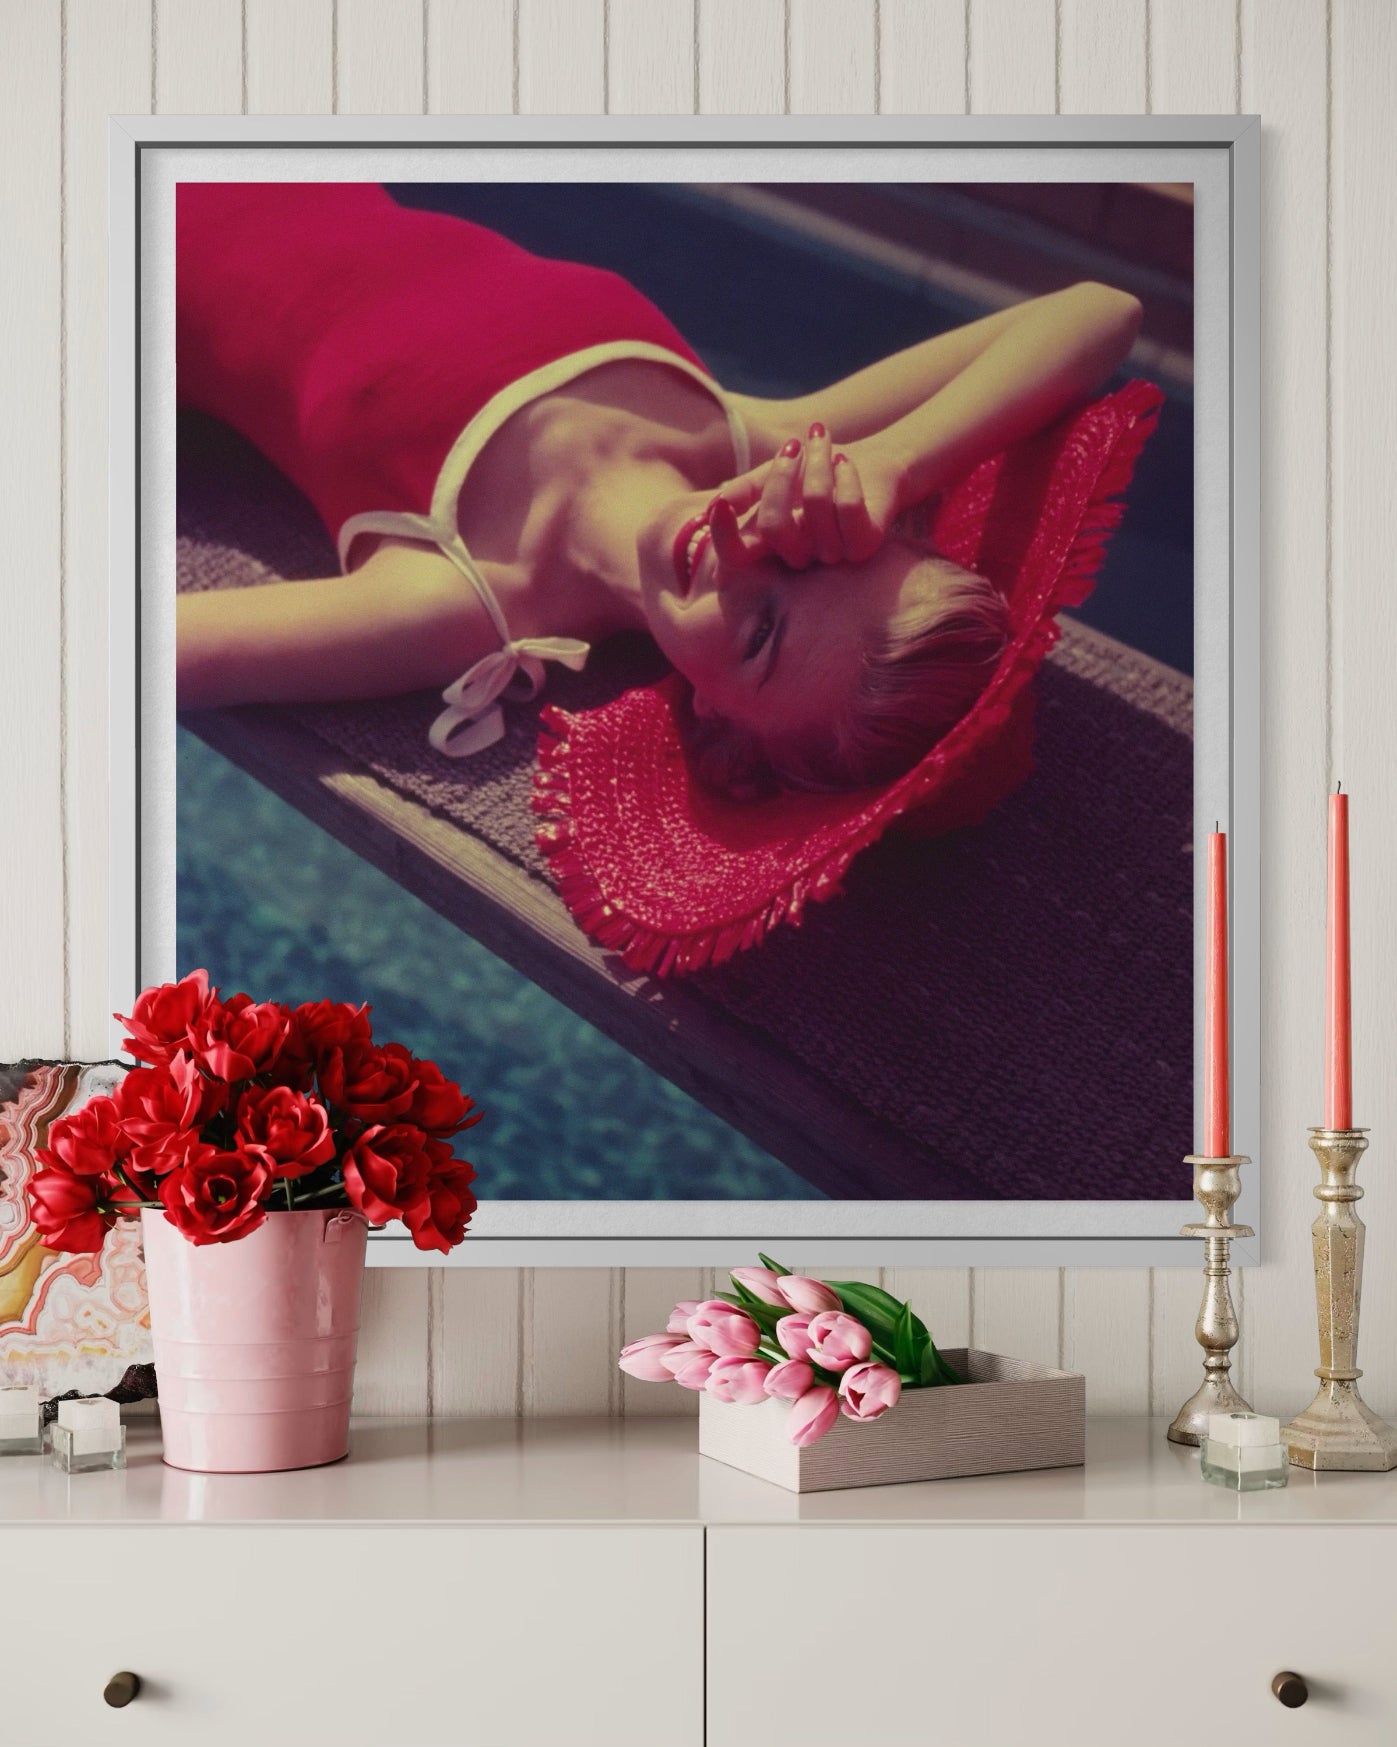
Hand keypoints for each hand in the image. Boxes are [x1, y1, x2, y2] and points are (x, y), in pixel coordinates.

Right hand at [707, 425, 908, 571]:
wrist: (875, 465)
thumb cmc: (820, 472)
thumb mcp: (775, 474)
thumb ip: (746, 489)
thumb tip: (717, 503)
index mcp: (773, 542)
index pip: (737, 556)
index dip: (723, 535)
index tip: (721, 504)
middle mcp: (800, 553)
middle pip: (773, 527)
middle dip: (780, 477)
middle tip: (793, 446)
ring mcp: (833, 553)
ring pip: (814, 506)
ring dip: (818, 460)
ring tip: (822, 440)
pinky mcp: (864, 543)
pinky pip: (847, 508)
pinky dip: (845, 475)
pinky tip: (845, 462)